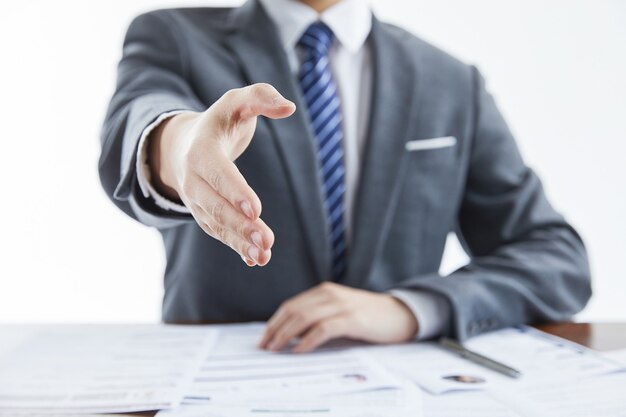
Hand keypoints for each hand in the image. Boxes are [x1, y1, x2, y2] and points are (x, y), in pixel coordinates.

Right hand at [149, 83, 295, 265]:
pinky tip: (254, 260)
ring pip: (217, 225)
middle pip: (216, 205)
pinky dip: (236, 247)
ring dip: (239, 242)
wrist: (184, 144)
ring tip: (263, 256)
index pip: (217, 173)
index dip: (235, 191)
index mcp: (201, 150)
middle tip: (266, 241)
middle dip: (240, 225)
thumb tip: (289, 107)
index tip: (255, 210)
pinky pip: (219, 233)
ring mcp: (196, 200)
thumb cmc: (221, 121)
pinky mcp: (204, 214)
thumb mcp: (238, 101)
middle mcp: (193, 179)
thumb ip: (262, 97)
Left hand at [259, 282, 418, 352]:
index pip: (291, 305)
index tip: (264, 338)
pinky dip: (308, 340)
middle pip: (294, 310)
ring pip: (305, 317)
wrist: (400, 314)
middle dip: (275, 329)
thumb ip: (319, 316)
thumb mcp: (340, 311)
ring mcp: (342, 305)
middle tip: (264, 346)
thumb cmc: (367, 317)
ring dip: (286, 334)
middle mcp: (330, 294)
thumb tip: (291, 336)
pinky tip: (299, 350)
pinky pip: (324, 328)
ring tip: (276, 348)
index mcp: (324, 291)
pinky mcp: (353, 318)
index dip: (275, 321)